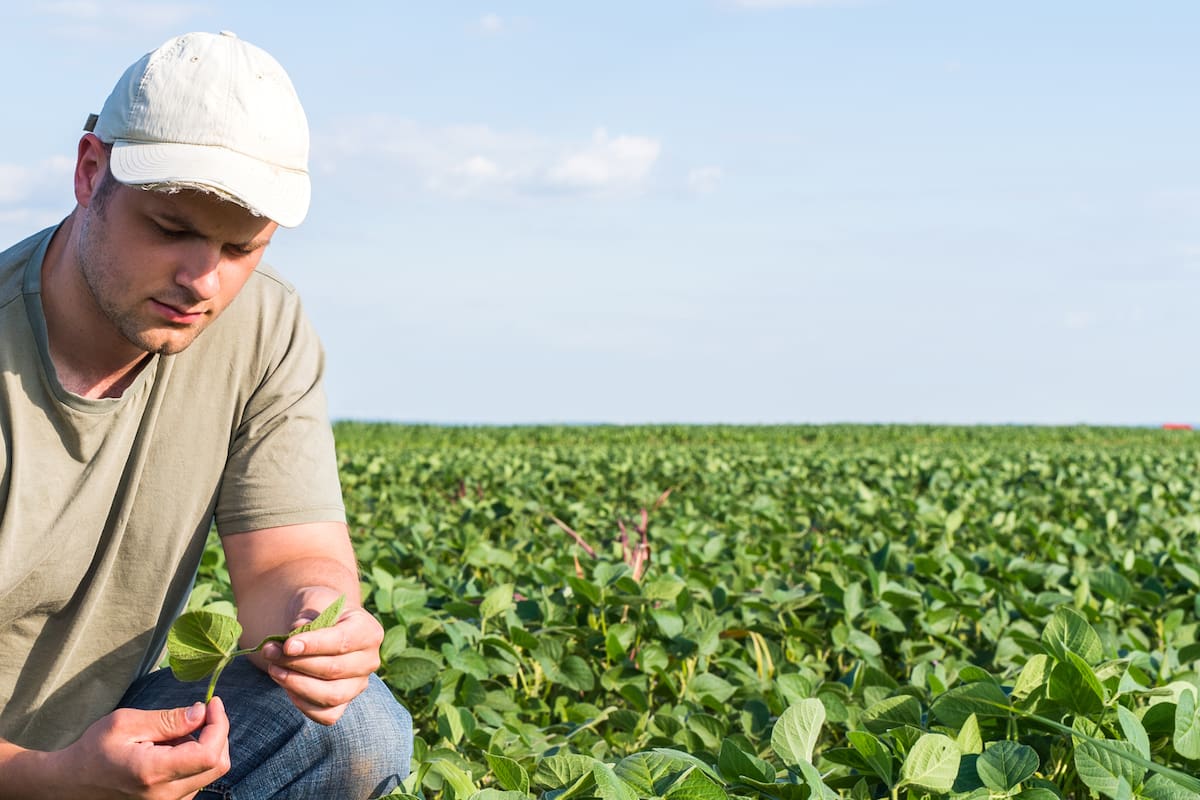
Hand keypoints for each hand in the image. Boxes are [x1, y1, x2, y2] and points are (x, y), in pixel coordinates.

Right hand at [52, 698, 229, 798]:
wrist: (71, 782)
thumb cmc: (93, 749)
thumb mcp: (126, 723)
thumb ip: (167, 719)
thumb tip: (201, 713)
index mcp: (153, 773)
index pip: (209, 755)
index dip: (219, 725)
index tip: (212, 703)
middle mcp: (164, 796)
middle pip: (217, 765)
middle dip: (218, 733)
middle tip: (201, 712)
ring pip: (209, 773)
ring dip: (206, 747)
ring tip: (177, 733)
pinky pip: (196, 781)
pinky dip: (195, 760)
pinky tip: (174, 749)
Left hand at [260, 586, 383, 724]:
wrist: (323, 622)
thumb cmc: (319, 610)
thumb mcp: (313, 603)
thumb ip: (305, 620)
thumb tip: (291, 643)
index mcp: (369, 631)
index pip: (342, 642)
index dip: (313, 645)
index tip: (287, 645)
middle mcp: (370, 660)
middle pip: (334, 670)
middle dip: (296, 663)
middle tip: (269, 652)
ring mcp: (359, 684)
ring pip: (331, 696)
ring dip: (296, 685)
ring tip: (274, 668)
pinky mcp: (345, 702)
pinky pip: (326, 715)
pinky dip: (303, 704)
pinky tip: (286, 685)